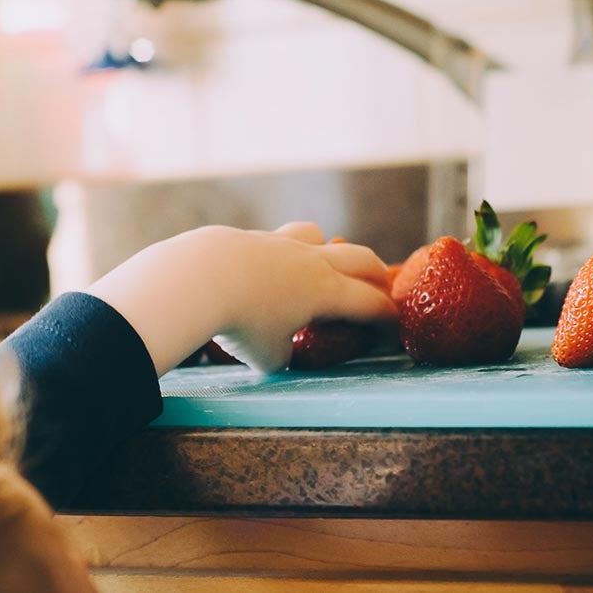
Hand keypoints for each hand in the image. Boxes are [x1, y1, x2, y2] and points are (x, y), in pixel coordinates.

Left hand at [86, 222, 396, 374]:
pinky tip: (267, 269)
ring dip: (329, 249)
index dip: (388, 318)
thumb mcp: (268, 357)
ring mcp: (280, 244)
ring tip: (323, 265)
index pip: (371, 303)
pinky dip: (283, 254)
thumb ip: (282, 354)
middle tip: (381, 287)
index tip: (393, 328)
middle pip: (360, 258)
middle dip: (375, 274)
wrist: (199, 278)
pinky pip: (277, 240)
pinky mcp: (250, 238)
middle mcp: (311, 262)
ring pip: (317, 236)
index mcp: (327, 292)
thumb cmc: (240, 323)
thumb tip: (279, 351)